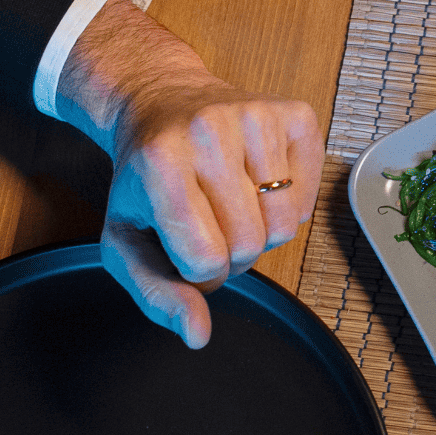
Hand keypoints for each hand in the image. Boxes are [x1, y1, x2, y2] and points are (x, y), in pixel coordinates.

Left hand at [58, 0, 323, 347]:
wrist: (162, 100)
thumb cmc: (144, 177)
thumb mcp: (125, 238)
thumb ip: (156, 294)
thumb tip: (199, 334)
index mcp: (161, 165)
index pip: (205, 261)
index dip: (197, 269)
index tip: (183, 245)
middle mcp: (211, 133)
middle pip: (249, 245)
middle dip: (231, 252)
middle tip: (211, 224)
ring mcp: (258, 117)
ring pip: (285, 226)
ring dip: (262, 232)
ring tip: (235, 207)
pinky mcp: (295, 114)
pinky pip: (310, 196)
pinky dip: (290, 205)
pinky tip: (260, 183)